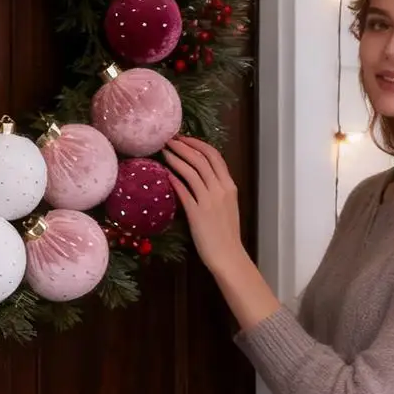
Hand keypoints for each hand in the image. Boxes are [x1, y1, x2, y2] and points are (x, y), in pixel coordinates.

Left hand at [163, 136, 281, 331]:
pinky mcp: (197, 212)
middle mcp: (221, 189)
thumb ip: (217, 189)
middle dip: (184, 146)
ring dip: (176, 158)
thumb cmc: (226, 233)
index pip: (214, 156)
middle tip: (169, 140)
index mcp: (230, 186)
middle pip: (201, 159)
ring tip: (164, 152)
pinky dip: (173, 179)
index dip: (198, 144)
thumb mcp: (227, 206)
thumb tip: (201, 176)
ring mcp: (209, 200)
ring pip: (191, 171)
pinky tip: (164, 173)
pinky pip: (183, 191)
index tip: (185, 138)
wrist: (227, 255)